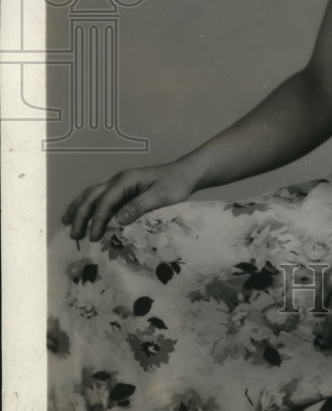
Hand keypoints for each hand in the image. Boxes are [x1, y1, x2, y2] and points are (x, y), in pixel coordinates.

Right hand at [61, 159, 197, 241]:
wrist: (185, 174)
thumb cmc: (175, 184)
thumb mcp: (160, 196)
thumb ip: (139, 206)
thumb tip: (116, 220)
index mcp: (126, 180)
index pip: (105, 200)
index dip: (97, 219)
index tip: (93, 237)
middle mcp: (119, 179)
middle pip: (92, 196)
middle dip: (80, 215)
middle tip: (73, 235)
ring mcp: (120, 183)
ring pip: (92, 194)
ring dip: (79, 208)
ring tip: (66, 223)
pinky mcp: (123, 189)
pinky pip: (100, 197)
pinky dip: (88, 205)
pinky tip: (83, 215)